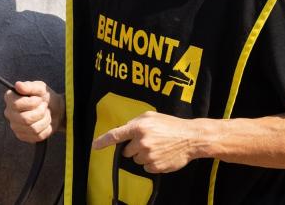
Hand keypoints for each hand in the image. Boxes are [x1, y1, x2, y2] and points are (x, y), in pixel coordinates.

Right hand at [4, 80, 63, 142]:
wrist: (55, 110)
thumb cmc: (44, 97)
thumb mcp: (40, 88)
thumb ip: (29, 86)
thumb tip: (17, 85)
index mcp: (10, 98)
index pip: (16, 105)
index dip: (32, 102)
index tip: (39, 99)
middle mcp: (9, 113)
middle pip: (25, 119)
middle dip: (40, 113)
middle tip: (44, 107)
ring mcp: (15, 126)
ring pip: (32, 129)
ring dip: (44, 120)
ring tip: (46, 114)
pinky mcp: (23, 136)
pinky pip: (37, 136)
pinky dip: (46, 129)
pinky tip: (45, 123)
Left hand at [91, 112, 206, 172]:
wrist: (191, 138)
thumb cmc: (170, 125)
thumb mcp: (150, 116)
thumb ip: (135, 123)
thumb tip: (124, 131)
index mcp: (138, 128)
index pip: (115, 135)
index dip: (103, 141)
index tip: (94, 146)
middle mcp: (141, 142)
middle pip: (126, 151)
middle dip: (133, 147)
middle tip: (147, 141)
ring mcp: (149, 156)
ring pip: (136, 159)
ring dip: (142, 155)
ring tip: (157, 147)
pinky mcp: (156, 166)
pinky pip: (146, 167)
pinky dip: (151, 162)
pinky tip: (161, 155)